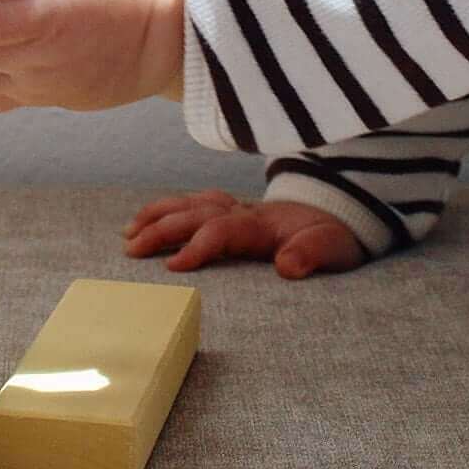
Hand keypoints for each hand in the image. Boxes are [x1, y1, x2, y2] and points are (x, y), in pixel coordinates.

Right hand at [123, 189, 369, 279]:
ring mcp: (236, 207)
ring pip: (189, 204)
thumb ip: (312, 254)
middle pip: (195, 213)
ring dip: (158, 214)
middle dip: (162, 229)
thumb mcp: (334, 248)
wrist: (340, 211)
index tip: (173, 267)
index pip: (222, 230)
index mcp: (263, 224)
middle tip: (132, 250)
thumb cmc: (333, 235)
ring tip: (128, 232)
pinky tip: (149, 218)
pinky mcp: (232, 209)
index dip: (198, 246)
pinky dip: (169, 208)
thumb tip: (288, 266)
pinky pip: (194, 202)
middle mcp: (243, 211)